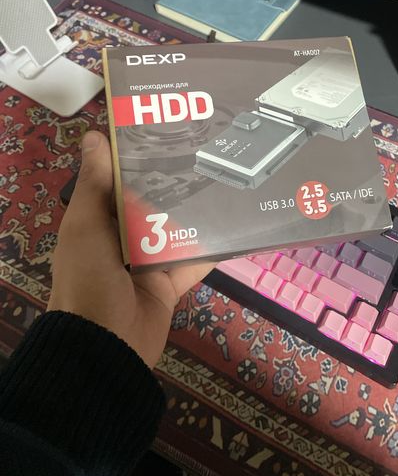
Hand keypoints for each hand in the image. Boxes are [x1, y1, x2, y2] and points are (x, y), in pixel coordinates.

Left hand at [48, 131, 213, 367]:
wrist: (105, 344)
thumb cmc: (88, 277)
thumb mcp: (85, 226)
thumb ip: (95, 184)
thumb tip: (95, 135)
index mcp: (98, 222)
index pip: (119, 182)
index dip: (138, 159)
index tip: (166, 131)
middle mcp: (123, 238)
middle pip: (152, 204)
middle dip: (174, 183)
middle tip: (206, 152)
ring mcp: (148, 262)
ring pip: (176, 229)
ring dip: (196, 212)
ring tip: (225, 181)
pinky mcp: (170, 282)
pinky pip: (195, 260)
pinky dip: (213, 248)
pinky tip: (235, 227)